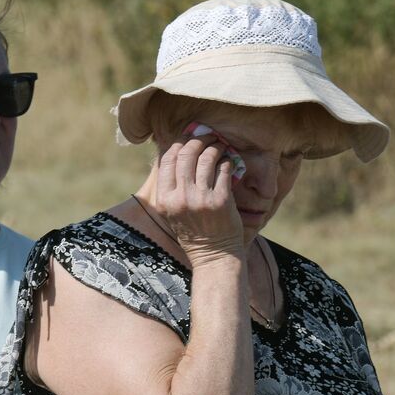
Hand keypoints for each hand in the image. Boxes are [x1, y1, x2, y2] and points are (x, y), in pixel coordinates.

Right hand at [150, 137, 243, 263]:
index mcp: (165, 200)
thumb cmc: (194, 234)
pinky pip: (223, 170)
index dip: (178, 144)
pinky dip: (227, 161)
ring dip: (215, 147)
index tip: (187, 140)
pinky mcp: (221, 201)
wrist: (214, 257)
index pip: (167, 160)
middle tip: (207, 137)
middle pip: (186, 155)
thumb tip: (176, 155)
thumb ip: (171, 188)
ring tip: (220, 146)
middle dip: (198, 141)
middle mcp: (181, 198)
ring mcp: (201, 199)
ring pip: (206, 158)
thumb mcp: (173, 213)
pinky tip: (229, 161)